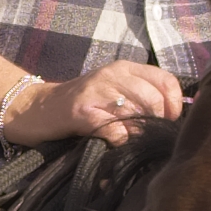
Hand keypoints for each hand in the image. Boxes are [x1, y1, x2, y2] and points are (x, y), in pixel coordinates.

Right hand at [0, 57, 185, 148]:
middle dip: (157, 122)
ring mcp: (96, 92)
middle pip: (154, 100)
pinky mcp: (82, 112)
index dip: (174, 104)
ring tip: (130, 139)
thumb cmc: (82, 104)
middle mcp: (111, 75)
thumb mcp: (113, 89)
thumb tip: (174, 116)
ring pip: (136, 115)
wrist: (36, 109)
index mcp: (124, 67)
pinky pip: (116, 130)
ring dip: (138, 133)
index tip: (170, 120)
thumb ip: (141, 95)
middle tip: (150, 134)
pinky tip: (114, 142)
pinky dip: (121, 140)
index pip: (166, 80)